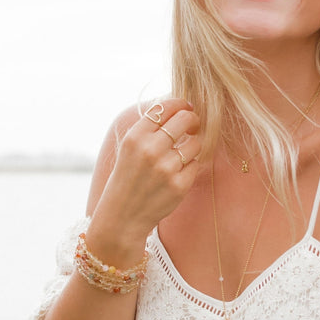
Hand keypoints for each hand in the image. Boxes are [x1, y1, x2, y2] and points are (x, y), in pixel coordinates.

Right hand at [90, 99, 201, 254]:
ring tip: (183, 152)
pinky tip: (178, 171)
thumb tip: (179, 106)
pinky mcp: (179, 185)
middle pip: (186, 119)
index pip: (166, 106)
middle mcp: (151, 150)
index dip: (181, 103)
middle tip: (192, 125)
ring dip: (193, 144)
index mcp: (135, 136)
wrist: (122, 216)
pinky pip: (197, 164)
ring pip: (196, 142)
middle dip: (193, 119)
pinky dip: (191, 166)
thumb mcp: (129, 147)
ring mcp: (166, 168)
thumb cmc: (127, 177)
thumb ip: (149, 127)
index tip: (186, 107)